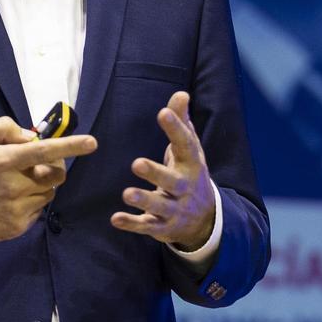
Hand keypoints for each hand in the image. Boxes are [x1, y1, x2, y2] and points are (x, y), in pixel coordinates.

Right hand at [0, 116, 96, 243]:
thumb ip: (4, 128)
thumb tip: (32, 136)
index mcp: (5, 161)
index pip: (45, 151)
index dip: (72, 146)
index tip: (93, 143)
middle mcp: (15, 186)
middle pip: (56, 176)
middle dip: (54, 168)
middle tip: (38, 166)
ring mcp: (16, 209)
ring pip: (48, 194)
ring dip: (40, 186)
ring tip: (16, 184)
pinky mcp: (16, 227)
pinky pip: (37, 211)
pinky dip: (31, 203)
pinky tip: (10, 201)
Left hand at [111, 91, 214, 250]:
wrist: (205, 219)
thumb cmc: (190, 174)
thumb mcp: (190, 150)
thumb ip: (182, 122)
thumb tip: (180, 94)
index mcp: (192, 164)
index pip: (185, 145)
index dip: (176, 128)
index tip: (163, 113)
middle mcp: (185, 187)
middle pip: (171, 181)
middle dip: (155, 173)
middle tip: (136, 163)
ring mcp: (175, 209)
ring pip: (159, 205)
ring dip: (143, 200)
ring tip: (127, 194)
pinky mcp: (163, 227)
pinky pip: (147, 226)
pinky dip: (132, 223)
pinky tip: (116, 219)